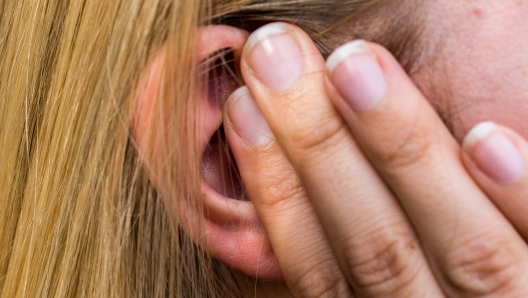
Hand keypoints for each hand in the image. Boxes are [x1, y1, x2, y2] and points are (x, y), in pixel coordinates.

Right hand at [223, 22, 527, 296]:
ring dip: (402, 152)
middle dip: (318, 150)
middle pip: (375, 250)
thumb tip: (267, 192)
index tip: (244, 109)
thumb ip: (342, 252)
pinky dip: (515, 198)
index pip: (318, 268)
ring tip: (355, 66)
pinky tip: (485, 139)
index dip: (277, 192)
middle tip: (275, 58)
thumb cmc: (433, 293)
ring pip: (463, 248)